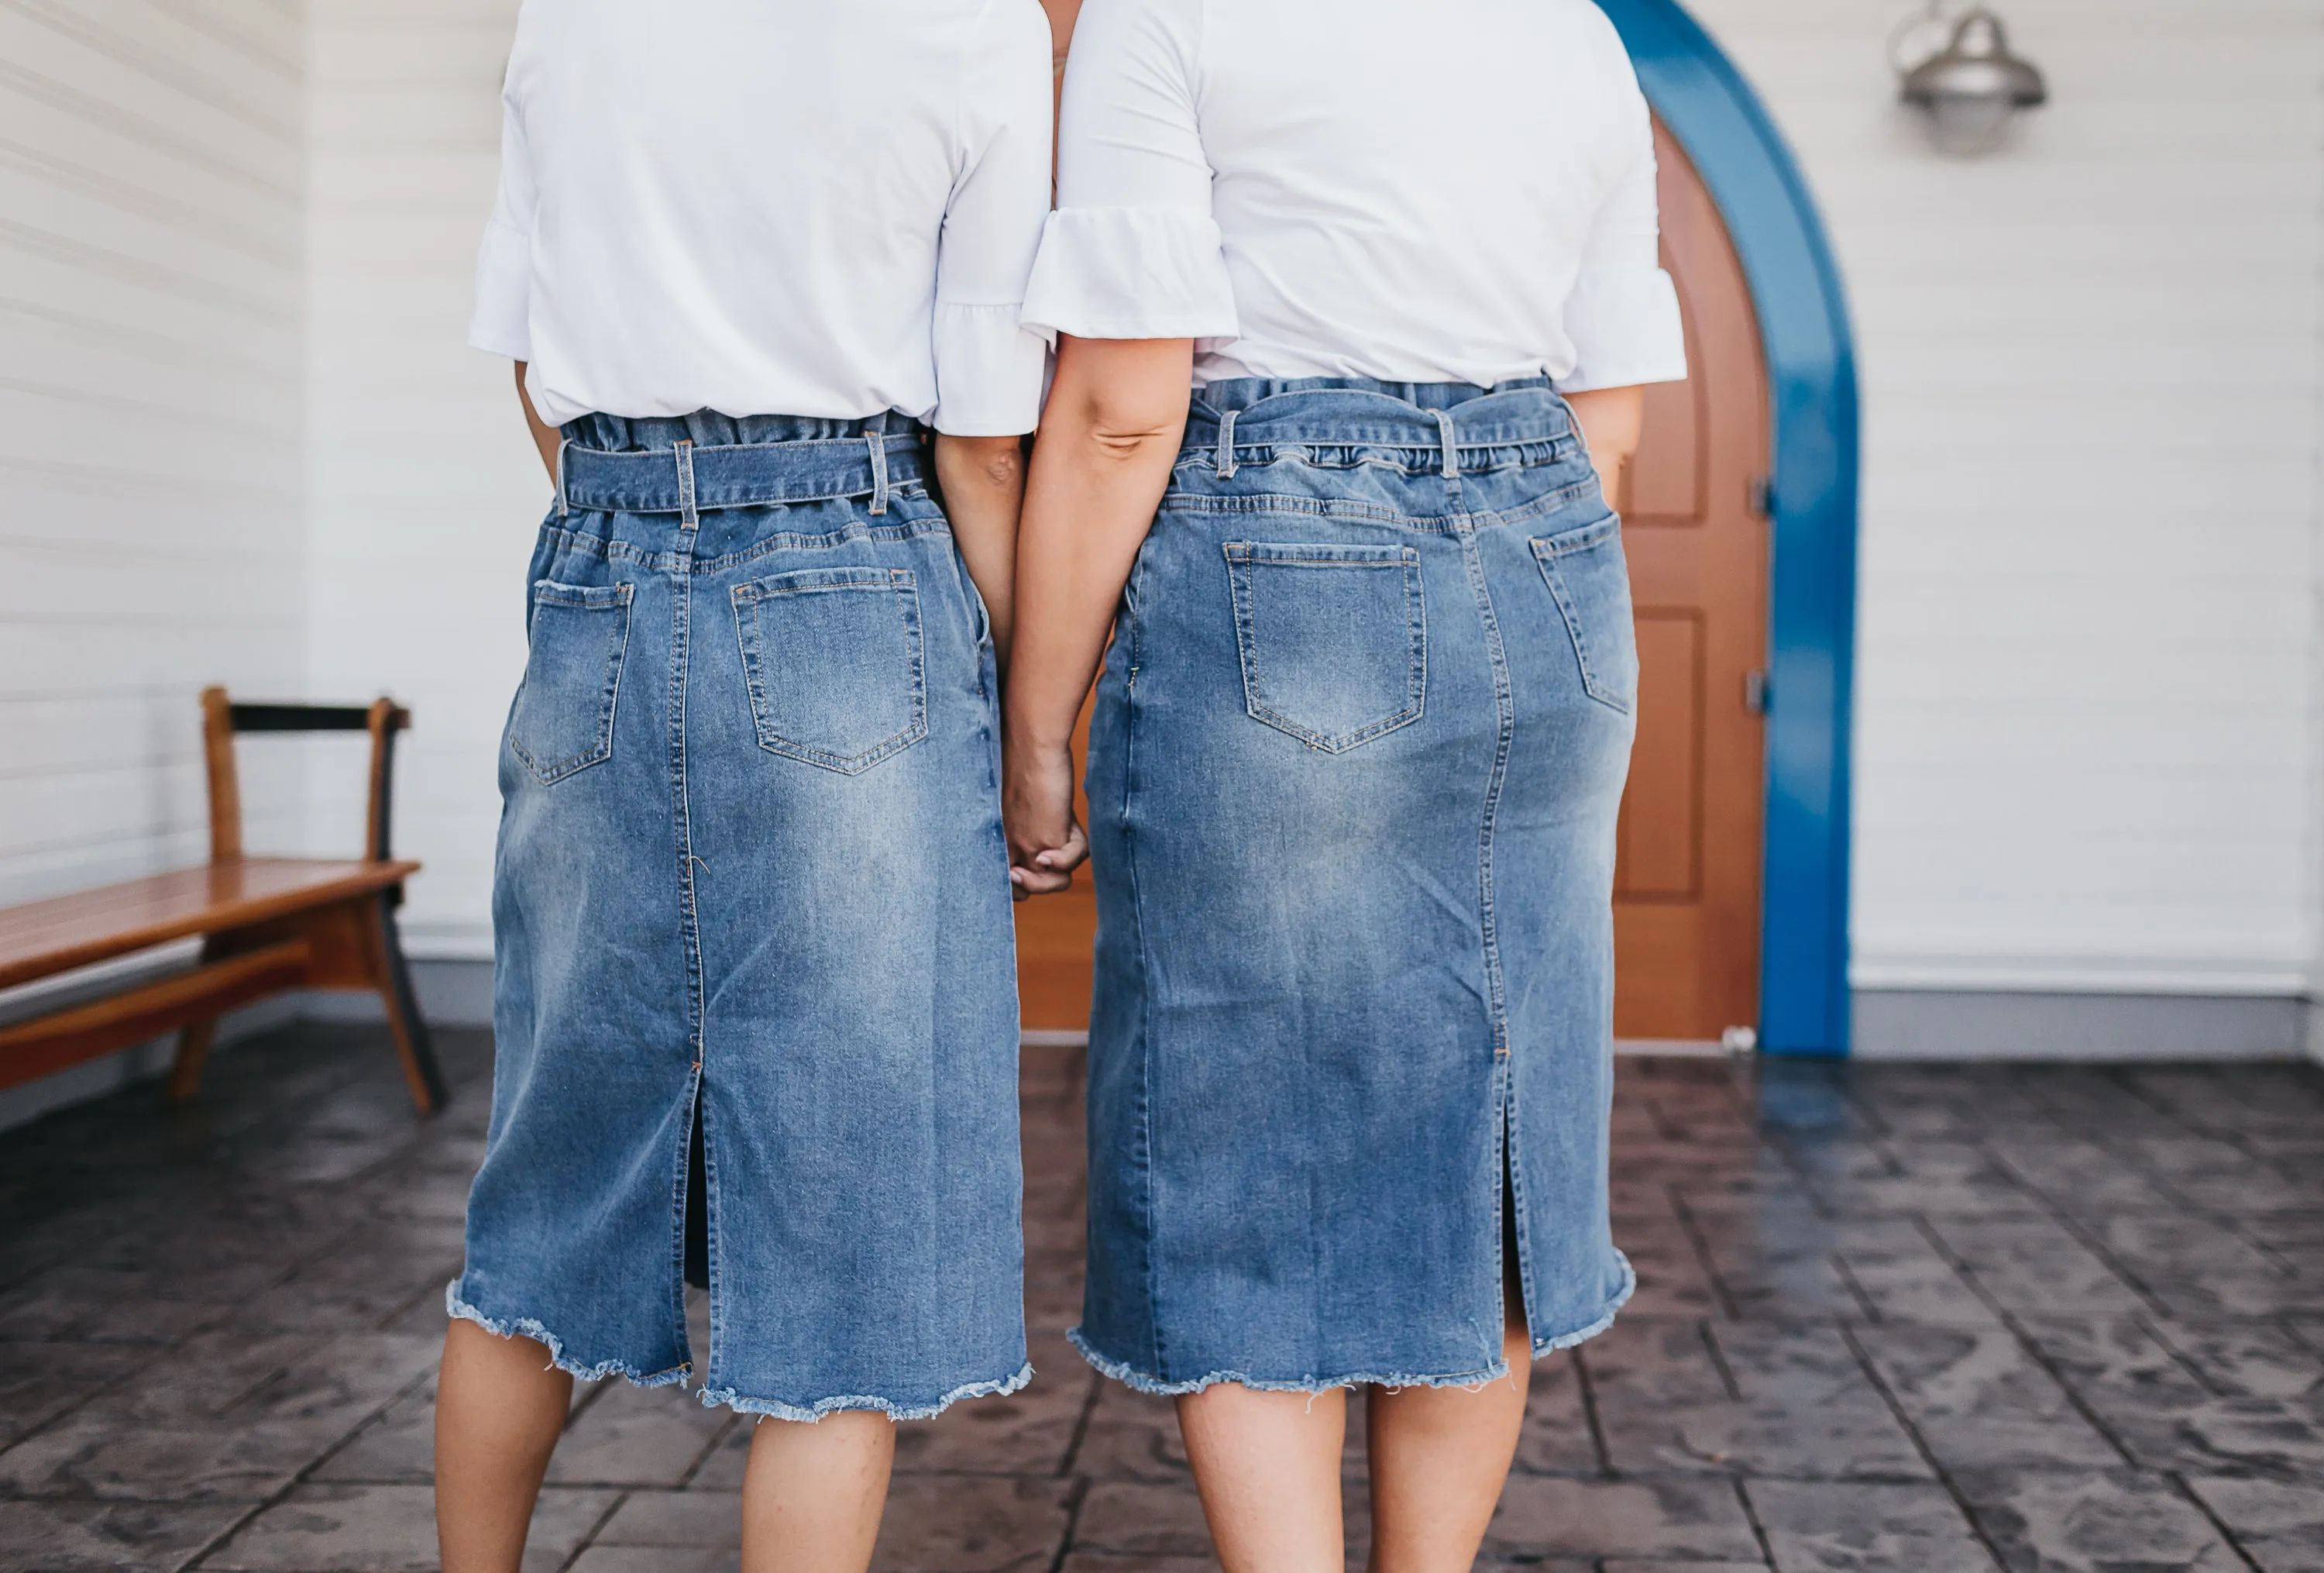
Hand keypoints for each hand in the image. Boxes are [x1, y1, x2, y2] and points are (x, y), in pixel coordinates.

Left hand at [1003, 737, 1089, 897]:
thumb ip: (1023, 827)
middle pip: (1024, 893)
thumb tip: (1038, 846)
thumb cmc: (1022, 767)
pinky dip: (1068, 859)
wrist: (1030, 749)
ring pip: (1053, 885)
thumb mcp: (1018, 806)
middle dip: (1039, 884)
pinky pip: (1068, 866)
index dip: (1019, 884)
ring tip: (1053, 848)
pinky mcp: (1047, 842)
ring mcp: (1028, 849)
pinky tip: (1060, 840)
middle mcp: (1009, 849)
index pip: (1002, 884)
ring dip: (1057, 874)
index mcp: (996, 841)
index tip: (1026, 867)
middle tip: (1041, 860)